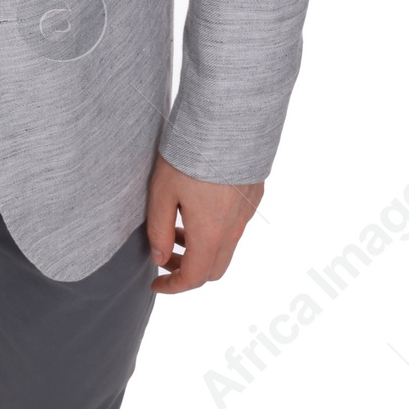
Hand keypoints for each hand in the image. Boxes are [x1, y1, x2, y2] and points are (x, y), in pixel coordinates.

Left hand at [145, 156, 263, 293]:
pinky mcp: (253, 195)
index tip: (155, 283)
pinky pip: (235, 225)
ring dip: (201, 248)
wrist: (228, 121)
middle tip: (166, 255)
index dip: (172, 286)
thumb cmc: (190, 154)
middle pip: (214, 268)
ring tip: (176, 226)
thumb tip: (159, 257)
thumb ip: (158, 230)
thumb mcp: (161, 192)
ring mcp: (247, 212)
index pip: (194, 277)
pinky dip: (214, 230)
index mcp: (210, 233)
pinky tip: (196, 206)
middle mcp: (234, 228)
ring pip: (226, 246)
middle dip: (188, 270)